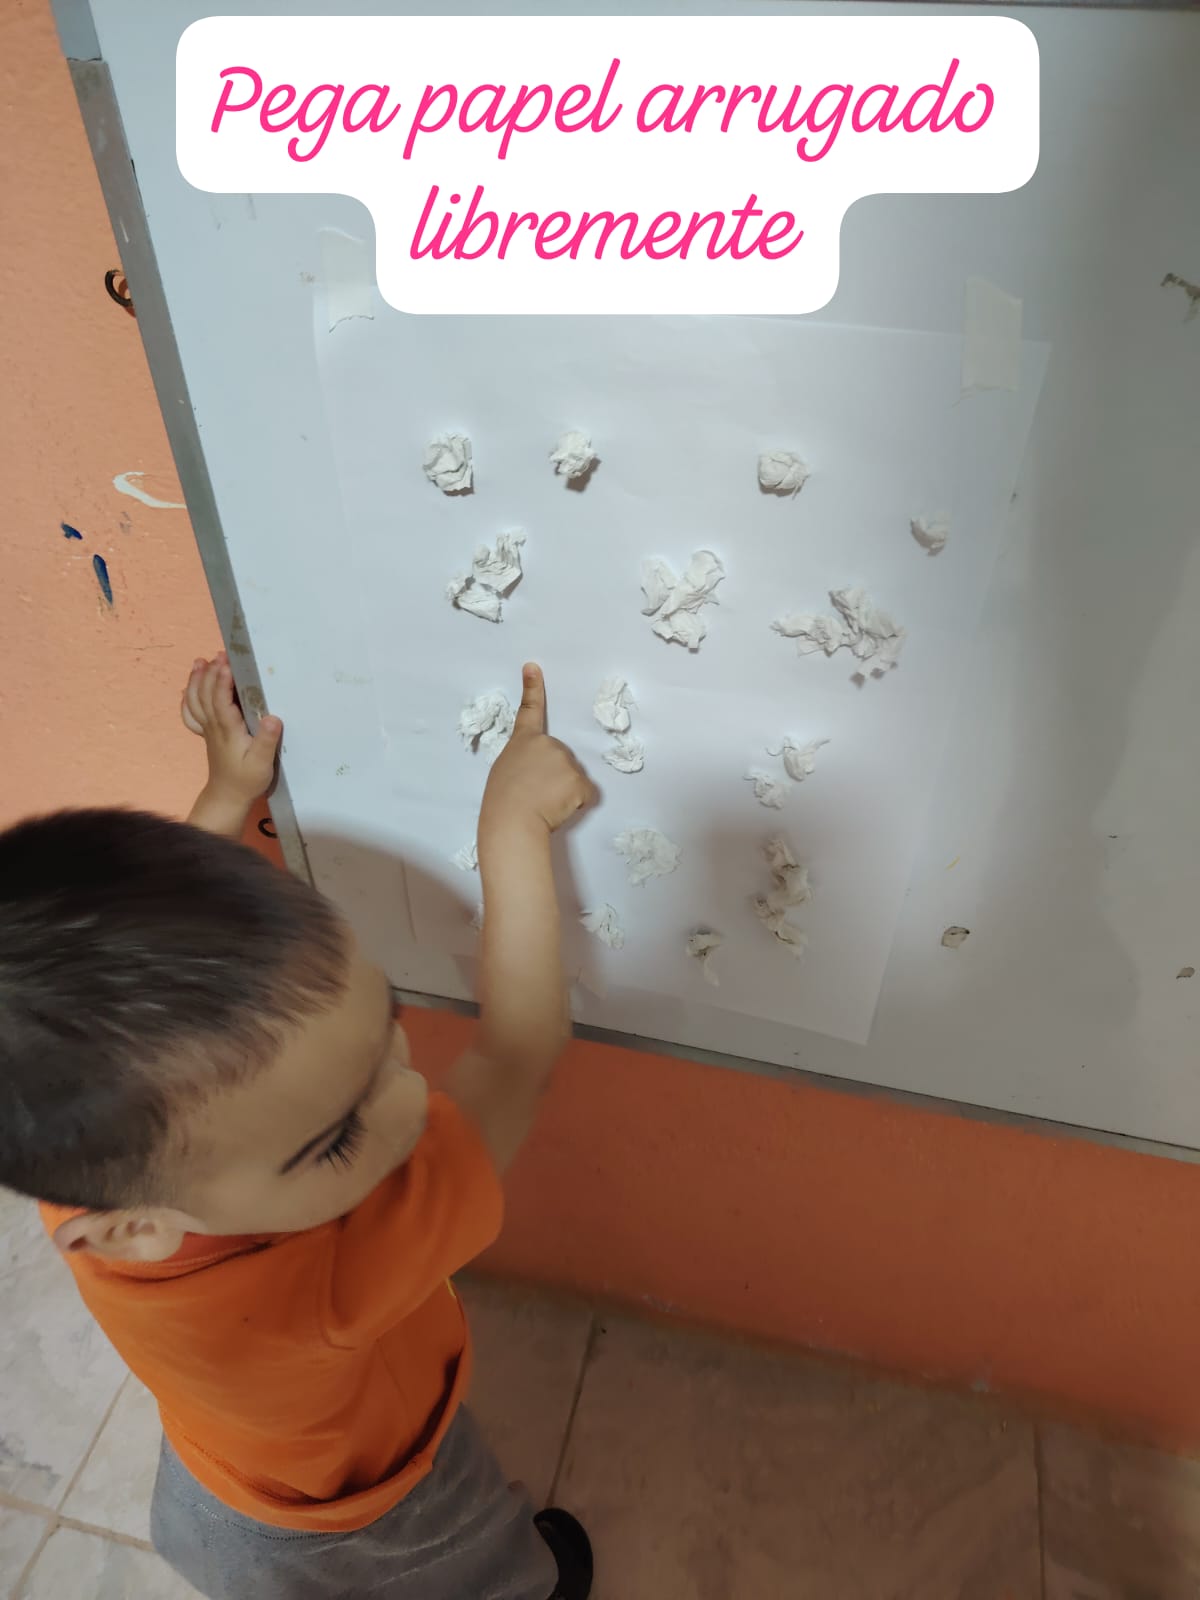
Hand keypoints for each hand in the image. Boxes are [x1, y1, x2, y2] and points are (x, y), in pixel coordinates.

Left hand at [182, 652, 281, 805]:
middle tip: (220, 654)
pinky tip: (189, 687)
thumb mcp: (262, 763)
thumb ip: (266, 741)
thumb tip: (272, 718)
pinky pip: (191, 713)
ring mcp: (207, 729)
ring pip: (196, 700)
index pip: (221, 700)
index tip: (228, 663)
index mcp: (228, 730)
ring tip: (201, 662)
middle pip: (206, 695)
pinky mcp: (207, 733)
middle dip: (211, 673)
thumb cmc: (247, 779)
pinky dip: (188, 698)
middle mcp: (214, 726)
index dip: (223, 681)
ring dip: (197, 680)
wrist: (228, 796)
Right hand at [481, 664, 596, 838]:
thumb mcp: (505, 772)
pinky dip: (576, 804)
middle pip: (561, 759)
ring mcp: (565, 760)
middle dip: (555, 776)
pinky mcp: (579, 780)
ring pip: (573, 778)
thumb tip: (538, 771)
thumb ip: (524, 761)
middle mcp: (547, 744)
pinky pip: (585, 794)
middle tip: (536, 794)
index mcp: (523, 742)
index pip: (529, 711)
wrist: (512, 821)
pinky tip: (558, 809)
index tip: (533, 667)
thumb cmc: (502, 803)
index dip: (532, 689)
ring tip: (544, 804)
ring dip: (565, 792)